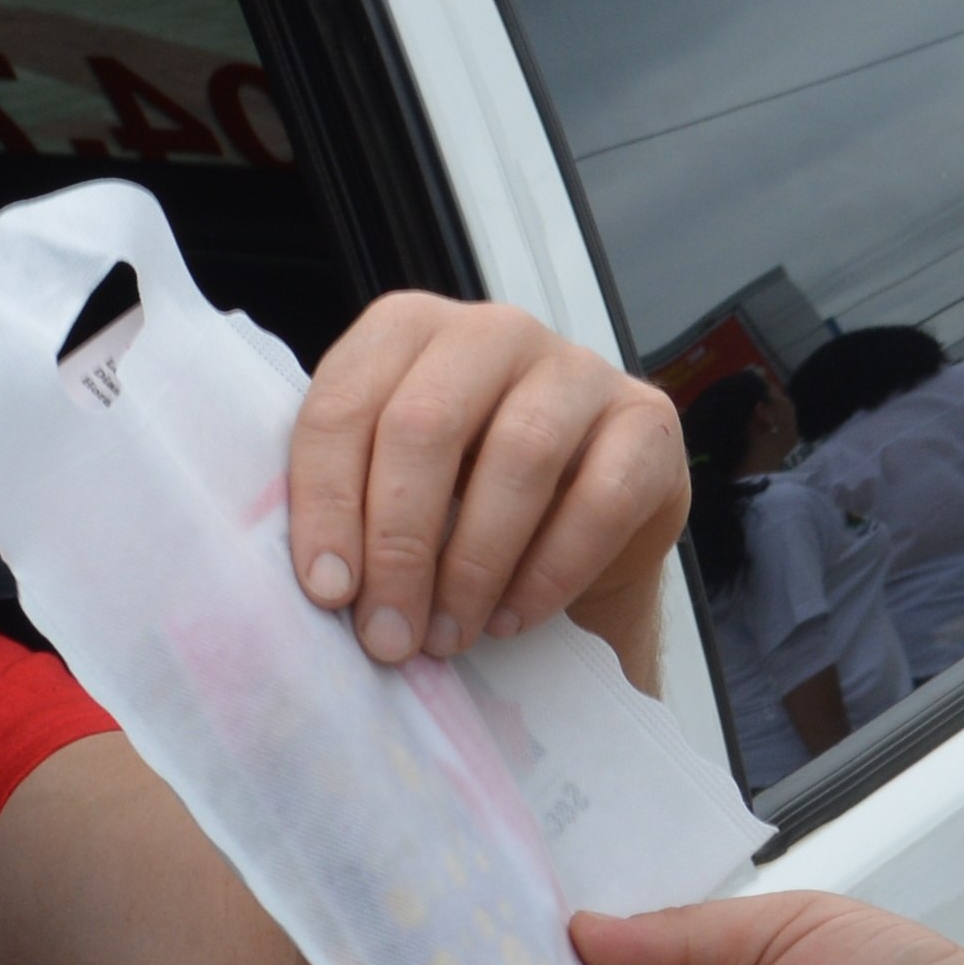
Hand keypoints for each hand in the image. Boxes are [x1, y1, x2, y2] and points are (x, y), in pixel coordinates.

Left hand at [283, 292, 687, 667]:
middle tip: (388, 634)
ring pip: (521, 453)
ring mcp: (578, 367)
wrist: (580, 529)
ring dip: (474, 564)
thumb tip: (316, 583)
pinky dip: (551, 571)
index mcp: (407, 329)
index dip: (327, 501)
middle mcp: (492, 331)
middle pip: (426, 423)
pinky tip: (513, 618)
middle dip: (398, 543)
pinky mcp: (647, 419)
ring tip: (448, 635)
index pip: (347, 403)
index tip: (326, 591)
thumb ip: (348, 500)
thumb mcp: (391, 485)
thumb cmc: (465, 501)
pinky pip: (602, 496)